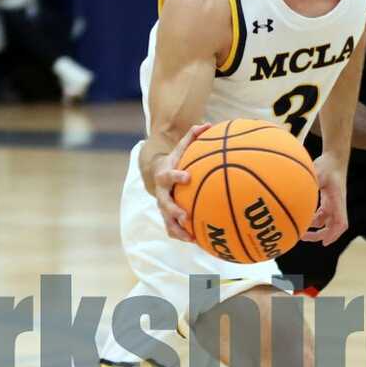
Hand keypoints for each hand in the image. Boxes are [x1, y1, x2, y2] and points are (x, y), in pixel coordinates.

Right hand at [151, 123, 211, 241]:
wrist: (156, 173)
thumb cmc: (176, 160)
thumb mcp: (181, 148)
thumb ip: (193, 136)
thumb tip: (209, 124)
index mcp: (164, 176)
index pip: (169, 176)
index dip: (177, 176)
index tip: (188, 177)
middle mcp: (161, 193)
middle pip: (164, 204)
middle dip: (174, 211)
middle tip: (185, 215)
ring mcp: (163, 207)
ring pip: (167, 222)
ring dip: (178, 230)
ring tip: (191, 238)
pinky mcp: (167, 217)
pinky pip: (173, 229)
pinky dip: (184, 236)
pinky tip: (199, 242)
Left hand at [302, 156, 347, 245]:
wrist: (335, 158)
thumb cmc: (328, 164)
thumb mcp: (318, 172)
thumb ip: (311, 182)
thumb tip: (296, 191)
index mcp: (337, 200)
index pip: (340, 222)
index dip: (333, 234)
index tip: (324, 243)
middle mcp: (337, 204)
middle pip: (334, 226)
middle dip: (320, 235)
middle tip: (303, 236)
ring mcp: (333, 203)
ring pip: (327, 222)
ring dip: (316, 229)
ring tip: (300, 230)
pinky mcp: (329, 200)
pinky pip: (322, 215)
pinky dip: (314, 220)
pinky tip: (303, 219)